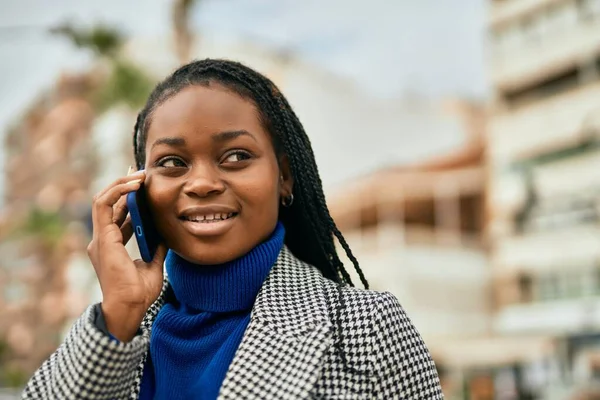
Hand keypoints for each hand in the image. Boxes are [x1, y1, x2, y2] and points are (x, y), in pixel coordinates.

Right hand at [87, 169, 166, 341]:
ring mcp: (100, 238)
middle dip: (122, 185)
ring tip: (139, 175)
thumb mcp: (153, 265)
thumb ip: (156, 248)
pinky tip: (134, 185)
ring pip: (102, 200)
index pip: (116, 215)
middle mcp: (103, 240)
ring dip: (120, 184)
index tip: (140, 184)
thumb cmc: (139, 293)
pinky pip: (104, 206)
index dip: (127, 199)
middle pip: (109, 204)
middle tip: (140, 173)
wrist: (130, 306)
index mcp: (111, 246)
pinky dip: (118, 192)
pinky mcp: (103, 238)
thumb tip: (165, 234)